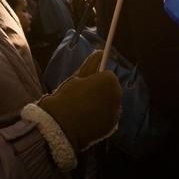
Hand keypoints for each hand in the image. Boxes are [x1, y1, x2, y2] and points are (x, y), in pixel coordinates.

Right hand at [22, 51, 121, 170]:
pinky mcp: (112, 126)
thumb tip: (100, 52)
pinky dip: (101, 116)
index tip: (84, 84)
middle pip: (110, 88)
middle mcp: (117, 95)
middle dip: (100, 90)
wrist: (60, 126)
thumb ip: (91, 64)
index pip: (106, 74)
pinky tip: (87, 118)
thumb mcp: (76, 77)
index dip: (94, 78)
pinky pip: (109, 116)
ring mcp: (116, 112)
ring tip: (83, 108)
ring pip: (110, 103)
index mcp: (109, 80)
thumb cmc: (66, 97)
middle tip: (82, 96)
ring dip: (101, 103)